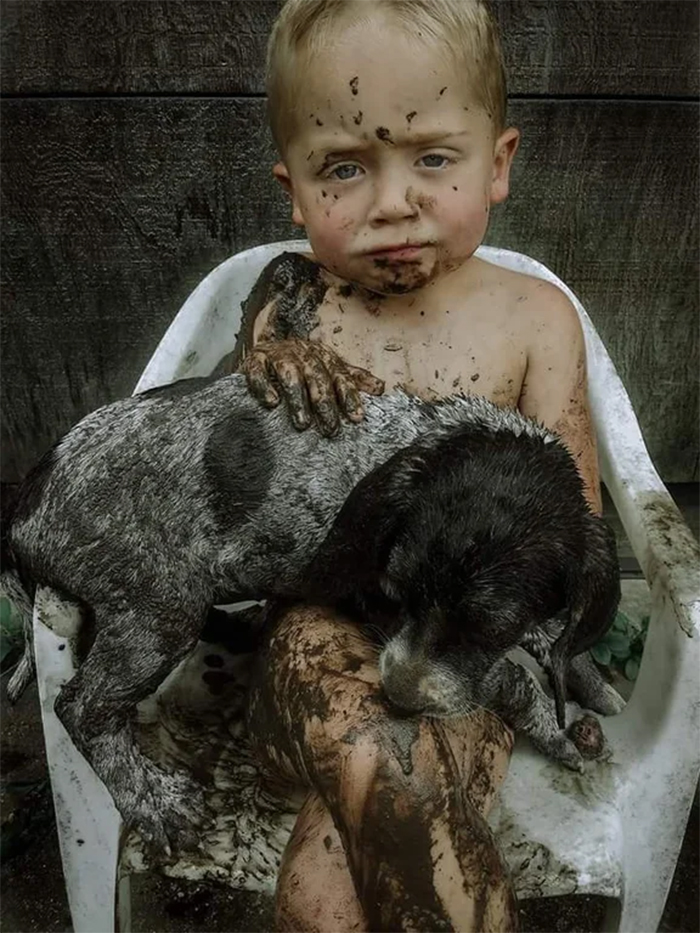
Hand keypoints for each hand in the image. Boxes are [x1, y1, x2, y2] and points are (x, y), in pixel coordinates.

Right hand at [240, 337, 384, 435]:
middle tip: (330, 429)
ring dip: (297, 399)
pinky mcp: (255, 359)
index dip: (349, 396)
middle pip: (317, 378)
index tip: (357, 417)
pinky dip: (263, 386)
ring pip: (290, 375)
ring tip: (303, 424)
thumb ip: (353, 378)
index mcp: (324, 357)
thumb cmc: (303, 364)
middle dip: (324, 404)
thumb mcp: (329, 369)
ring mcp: (278, 356)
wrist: (268, 348)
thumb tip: (381, 388)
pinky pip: (258, 372)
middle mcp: (303, 354)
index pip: (340, 377)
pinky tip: (271, 402)